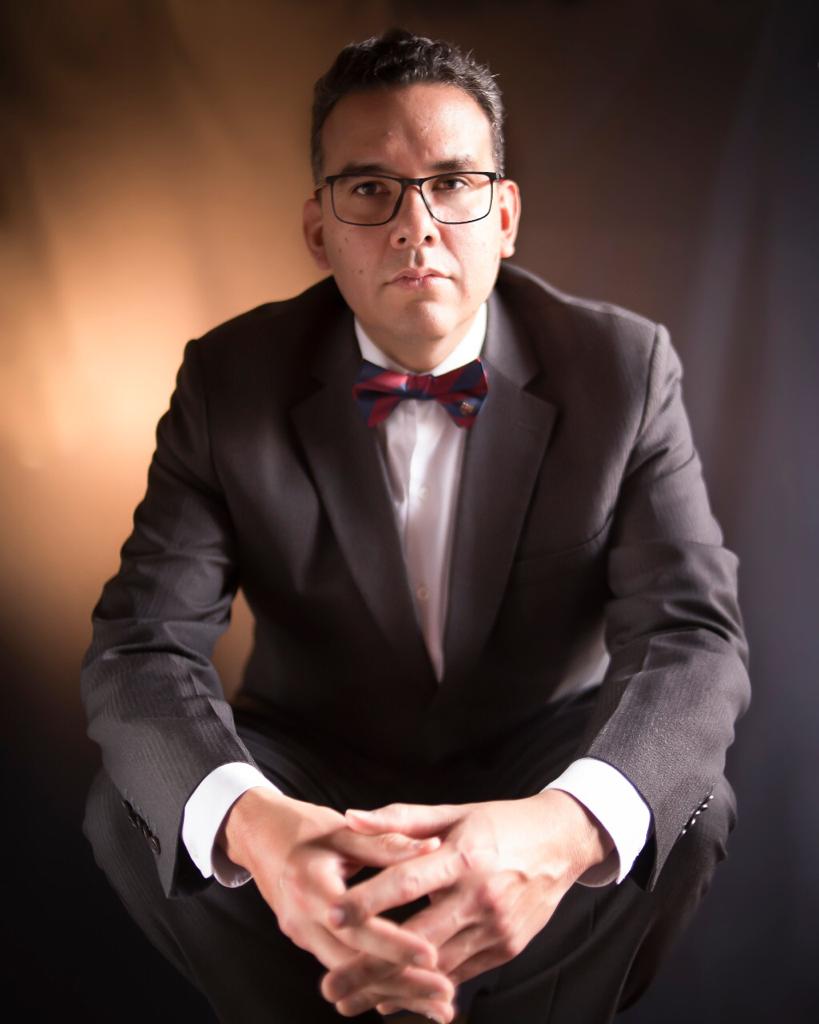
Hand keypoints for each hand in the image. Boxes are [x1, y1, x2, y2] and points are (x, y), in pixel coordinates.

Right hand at [218, 787, 448, 990]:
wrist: (256, 833)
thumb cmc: (302, 826)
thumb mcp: (343, 829)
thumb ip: (385, 842)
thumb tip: (432, 847)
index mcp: (313, 889)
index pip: (358, 927)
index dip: (395, 944)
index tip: (432, 956)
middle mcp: (303, 921)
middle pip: (355, 966)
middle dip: (402, 984)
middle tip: (446, 997)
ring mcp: (302, 936)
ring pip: (350, 975)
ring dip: (394, 991)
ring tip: (439, 1004)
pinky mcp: (308, 941)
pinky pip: (343, 968)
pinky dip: (375, 982)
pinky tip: (409, 990)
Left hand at [319, 791, 612, 1019]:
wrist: (562, 843)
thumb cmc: (499, 824)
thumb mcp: (453, 812)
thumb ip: (400, 820)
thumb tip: (352, 818)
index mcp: (463, 856)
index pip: (408, 881)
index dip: (369, 900)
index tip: (332, 915)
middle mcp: (479, 897)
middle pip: (417, 940)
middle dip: (370, 966)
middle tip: (329, 987)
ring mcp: (495, 928)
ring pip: (436, 969)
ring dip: (391, 989)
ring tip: (350, 1001)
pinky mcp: (506, 949)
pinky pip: (459, 976)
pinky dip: (425, 992)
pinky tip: (393, 999)